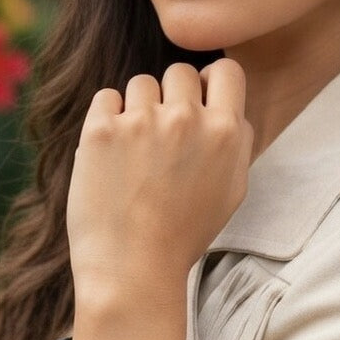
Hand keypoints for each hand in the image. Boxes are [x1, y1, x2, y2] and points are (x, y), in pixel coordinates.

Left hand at [66, 59, 253, 304]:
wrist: (132, 269)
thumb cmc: (183, 236)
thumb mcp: (232, 191)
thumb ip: (237, 143)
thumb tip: (230, 110)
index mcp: (225, 131)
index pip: (226, 70)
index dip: (210, 82)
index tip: (197, 100)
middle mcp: (187, 118)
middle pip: (179, 72)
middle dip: (170, 96)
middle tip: (160, 133)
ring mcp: (142, 121)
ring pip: (140, 83)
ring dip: (137, 108)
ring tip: (133, 149)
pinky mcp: (101, 130)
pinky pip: (105, 98)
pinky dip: (106, 117)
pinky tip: (110, 151)